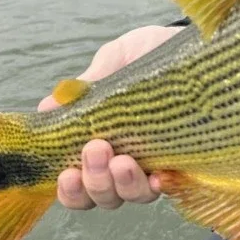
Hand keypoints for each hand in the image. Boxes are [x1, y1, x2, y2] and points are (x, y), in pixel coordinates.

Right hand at [38, 24, 183, 210]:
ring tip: (123, 160)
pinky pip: (169, 186)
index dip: (70, 190)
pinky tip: (158, 176)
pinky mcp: (183, 160)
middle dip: (95, 180)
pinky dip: (159, 185)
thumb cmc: (146, 55)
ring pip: (132, 196)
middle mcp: (123, 162)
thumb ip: (86, 86)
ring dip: (122, 184)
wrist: (193, 42)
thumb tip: (47, 108)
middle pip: (102, 196)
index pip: (77, 183)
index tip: (66, 173)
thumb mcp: (115, 60)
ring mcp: (153, 163)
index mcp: (99, 142)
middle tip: (97, 148)